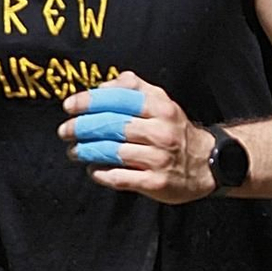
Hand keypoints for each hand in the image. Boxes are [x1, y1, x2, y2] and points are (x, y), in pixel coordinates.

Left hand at [59, 73, 219, 202]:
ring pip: (113, 152)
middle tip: (65, 131)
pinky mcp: (156, 182)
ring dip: (87, 151)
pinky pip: (120, 177)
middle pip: (112, 125)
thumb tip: (101, 87)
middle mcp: (161, 131)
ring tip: (75, 151)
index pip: (119, 99)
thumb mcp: (161, 102)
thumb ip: (132, 88)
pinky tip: (93, 170)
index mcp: (160, 108)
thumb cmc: (175, 131)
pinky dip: (102, 173)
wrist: (206, 164)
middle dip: (82, 128)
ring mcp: (159, 158)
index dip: (90, 101)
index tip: (69, 106)